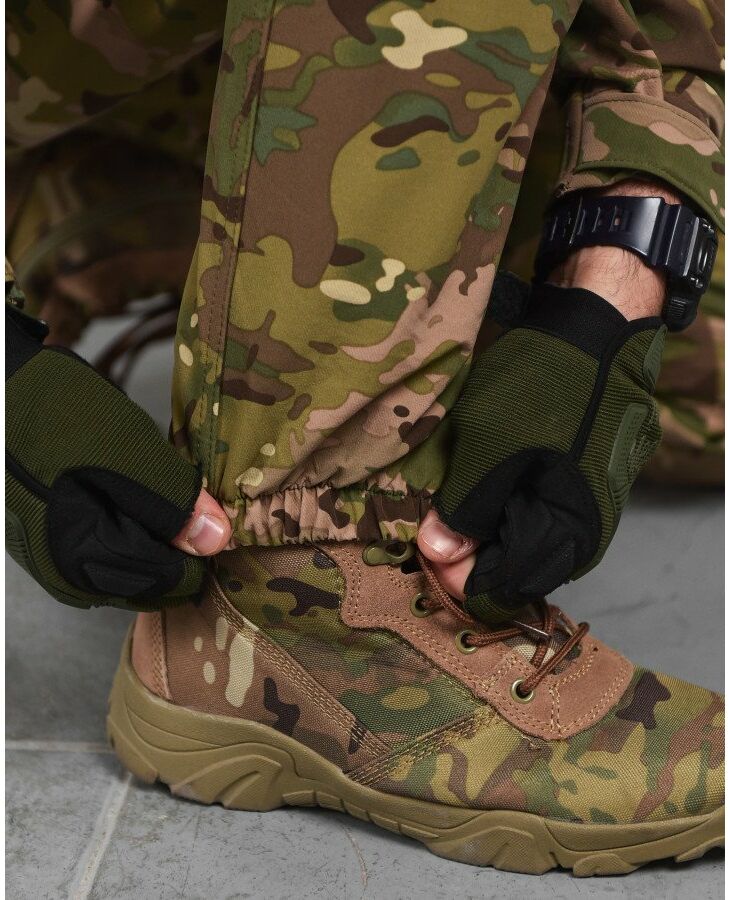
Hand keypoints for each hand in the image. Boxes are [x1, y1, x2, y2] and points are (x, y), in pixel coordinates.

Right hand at [6, 302, 230, 611]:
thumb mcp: (129, 452)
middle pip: (154, 580)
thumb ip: (175, 504)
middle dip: (179, 543)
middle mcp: (67, 577)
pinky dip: (131, 529)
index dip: (204, 547)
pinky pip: (108, 552)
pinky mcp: (50, 543)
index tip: (215, 509)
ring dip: (156, 535)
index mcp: (88, 562)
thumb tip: (217, 543)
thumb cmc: (56, 415)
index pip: (175, 583)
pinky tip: (131, 494)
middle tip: (188, 493)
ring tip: (156, 487)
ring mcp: (54, 563)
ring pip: (133, 567)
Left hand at [421, 182, 680, 614]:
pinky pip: (533, 523)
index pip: (498, 588)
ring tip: (446, 508)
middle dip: (464, 557)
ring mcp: (585, 515)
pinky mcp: (580, 491)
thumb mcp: (490, 442)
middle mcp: (582, 537)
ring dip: (480, 536)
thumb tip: (436, 553)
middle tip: (427, 526)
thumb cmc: (544, 382)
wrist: (597, 330)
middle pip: (511, 574)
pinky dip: (499, 516)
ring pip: (520, 549)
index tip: (421, 546)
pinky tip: (476, 493)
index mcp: (566, 533)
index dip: (452, 576)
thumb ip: (464, 505)